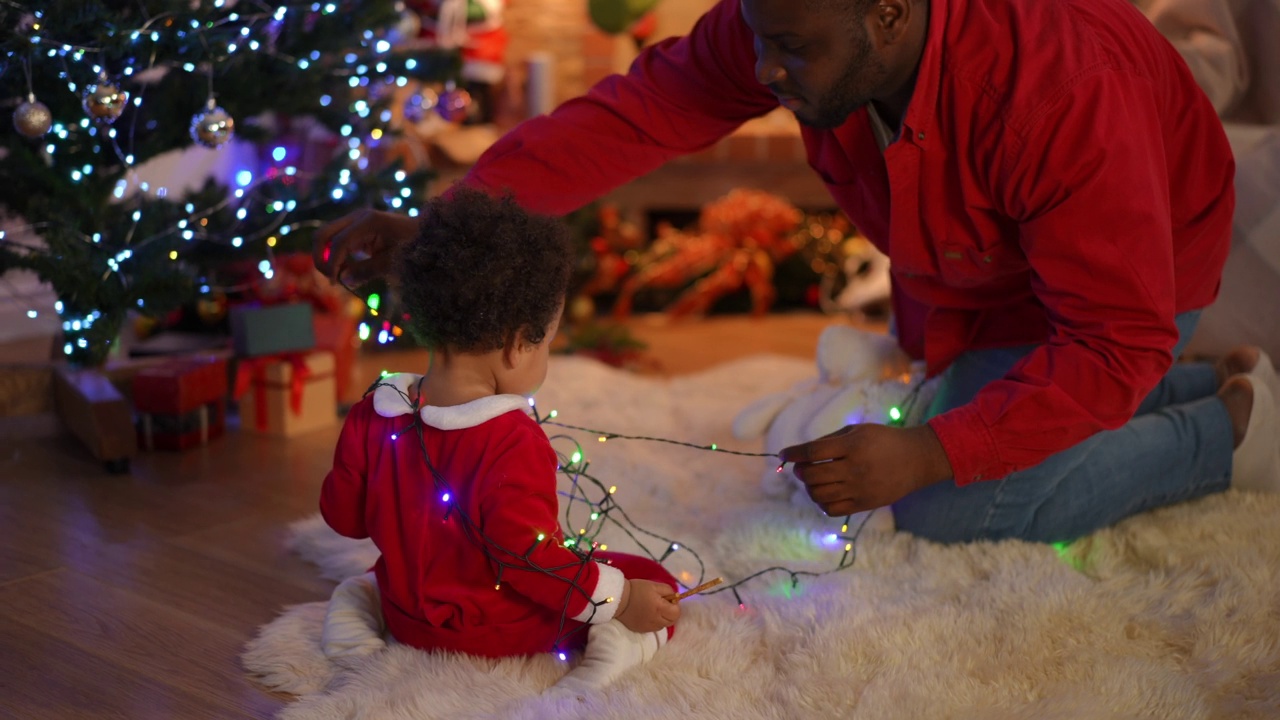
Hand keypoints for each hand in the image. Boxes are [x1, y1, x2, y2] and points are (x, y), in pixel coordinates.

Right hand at [312, 208, 420, 285]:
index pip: (339, 242)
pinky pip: (336, 243)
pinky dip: (335, 257)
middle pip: (323, 234)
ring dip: (326, 258)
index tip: (335, 282)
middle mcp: (357, 218)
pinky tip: (345, 272)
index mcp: (368, 221)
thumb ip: (368, 271)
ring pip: (326, 238)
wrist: (424, 234)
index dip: (333, 263)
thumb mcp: (393, 262)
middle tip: (330, 279)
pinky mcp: (355, 231)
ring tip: (337, 278)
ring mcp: (354, 223)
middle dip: (321, 257)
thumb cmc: (413, 247)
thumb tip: (344, 280)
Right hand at [614, 579, 679, 633]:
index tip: (668, 600)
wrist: (617, 599)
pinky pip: (653, 628)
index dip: (675, 606)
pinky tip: (647, 614)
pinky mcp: (641, 630)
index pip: (676, 613)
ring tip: (653, 609)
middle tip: (662, 604)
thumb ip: (668, 590)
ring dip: (662, 618)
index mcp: (660, 608)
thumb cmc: (636, 589)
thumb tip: (675, 597)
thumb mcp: (654, 585)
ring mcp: (648, 627)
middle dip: (670, 613)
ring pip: (663, 626)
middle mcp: (656, 620)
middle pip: (671, 621)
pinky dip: (654, 622)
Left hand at [779, 424, 952, 515]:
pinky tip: (825, 492)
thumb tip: (799, 454)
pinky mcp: (864, 504)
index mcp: (852, 445)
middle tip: (801, 467)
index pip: (812, 452)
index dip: (793, 454)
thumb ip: (828, 441)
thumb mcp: (857, 431)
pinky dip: (821, 502)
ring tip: (813, 480)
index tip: (783, 455)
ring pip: (818, 494)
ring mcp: (859, 489)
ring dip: (808, 487)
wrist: (916, 459)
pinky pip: (831, 509)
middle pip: (812, 475)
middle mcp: (855, 468)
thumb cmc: (882, 441)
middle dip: (800, 471)